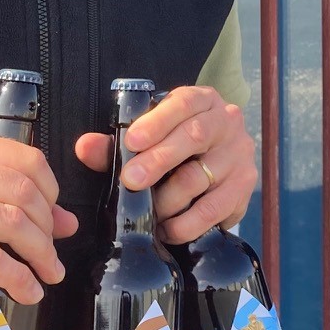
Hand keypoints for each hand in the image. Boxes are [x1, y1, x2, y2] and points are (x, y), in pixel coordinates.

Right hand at [0, 126, 76, 304]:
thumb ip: (10, 198)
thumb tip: (68, 222)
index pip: (28, 161)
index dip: (52, 194)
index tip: (55, 220)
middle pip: (25, 194)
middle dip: (48, 230)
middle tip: (52, 256)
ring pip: (12, 224)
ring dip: (40, 255)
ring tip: (49, 274)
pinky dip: (18, 277)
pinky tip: (28, 291)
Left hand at [76, 85, 255, 245]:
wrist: (218, 162)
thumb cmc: (175, 146)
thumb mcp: (149, 137)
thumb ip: (115, 143)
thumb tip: (85, 147)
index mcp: (202, 100)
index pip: (183, 103)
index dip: (157, 122)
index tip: (132, 142)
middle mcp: (227, 123)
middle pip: (195, 136)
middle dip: (159, 160)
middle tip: (132, 180)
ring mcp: (239, 156)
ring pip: (201, 178)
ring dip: (168, 200)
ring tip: (148, 212)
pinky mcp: (245, 188)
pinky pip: (214, 210)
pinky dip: (186, 224)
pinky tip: (168, 229)